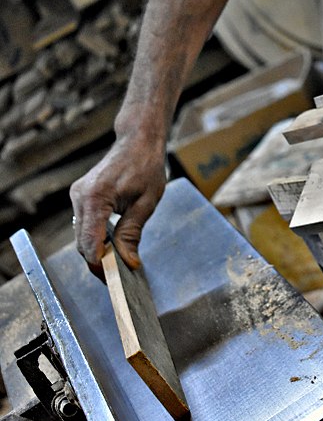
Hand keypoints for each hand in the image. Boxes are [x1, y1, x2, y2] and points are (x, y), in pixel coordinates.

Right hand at [70, 135, 165, 276]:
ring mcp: (77, 195)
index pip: (90, 242)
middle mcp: (80, 196)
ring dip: (96, 250)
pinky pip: (84, 223)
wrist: (138, 141)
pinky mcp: (81, 195)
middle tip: (119, 278)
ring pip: (82, 234)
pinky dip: (95, 237)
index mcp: (95, 197)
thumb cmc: (146, 168)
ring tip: (117, 264)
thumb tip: (129, 262)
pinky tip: (111, 246)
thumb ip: (132, 233)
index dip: (99, 264)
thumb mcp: (146, 203)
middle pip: (82, 241)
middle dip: (97, 261)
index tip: (113, 279)